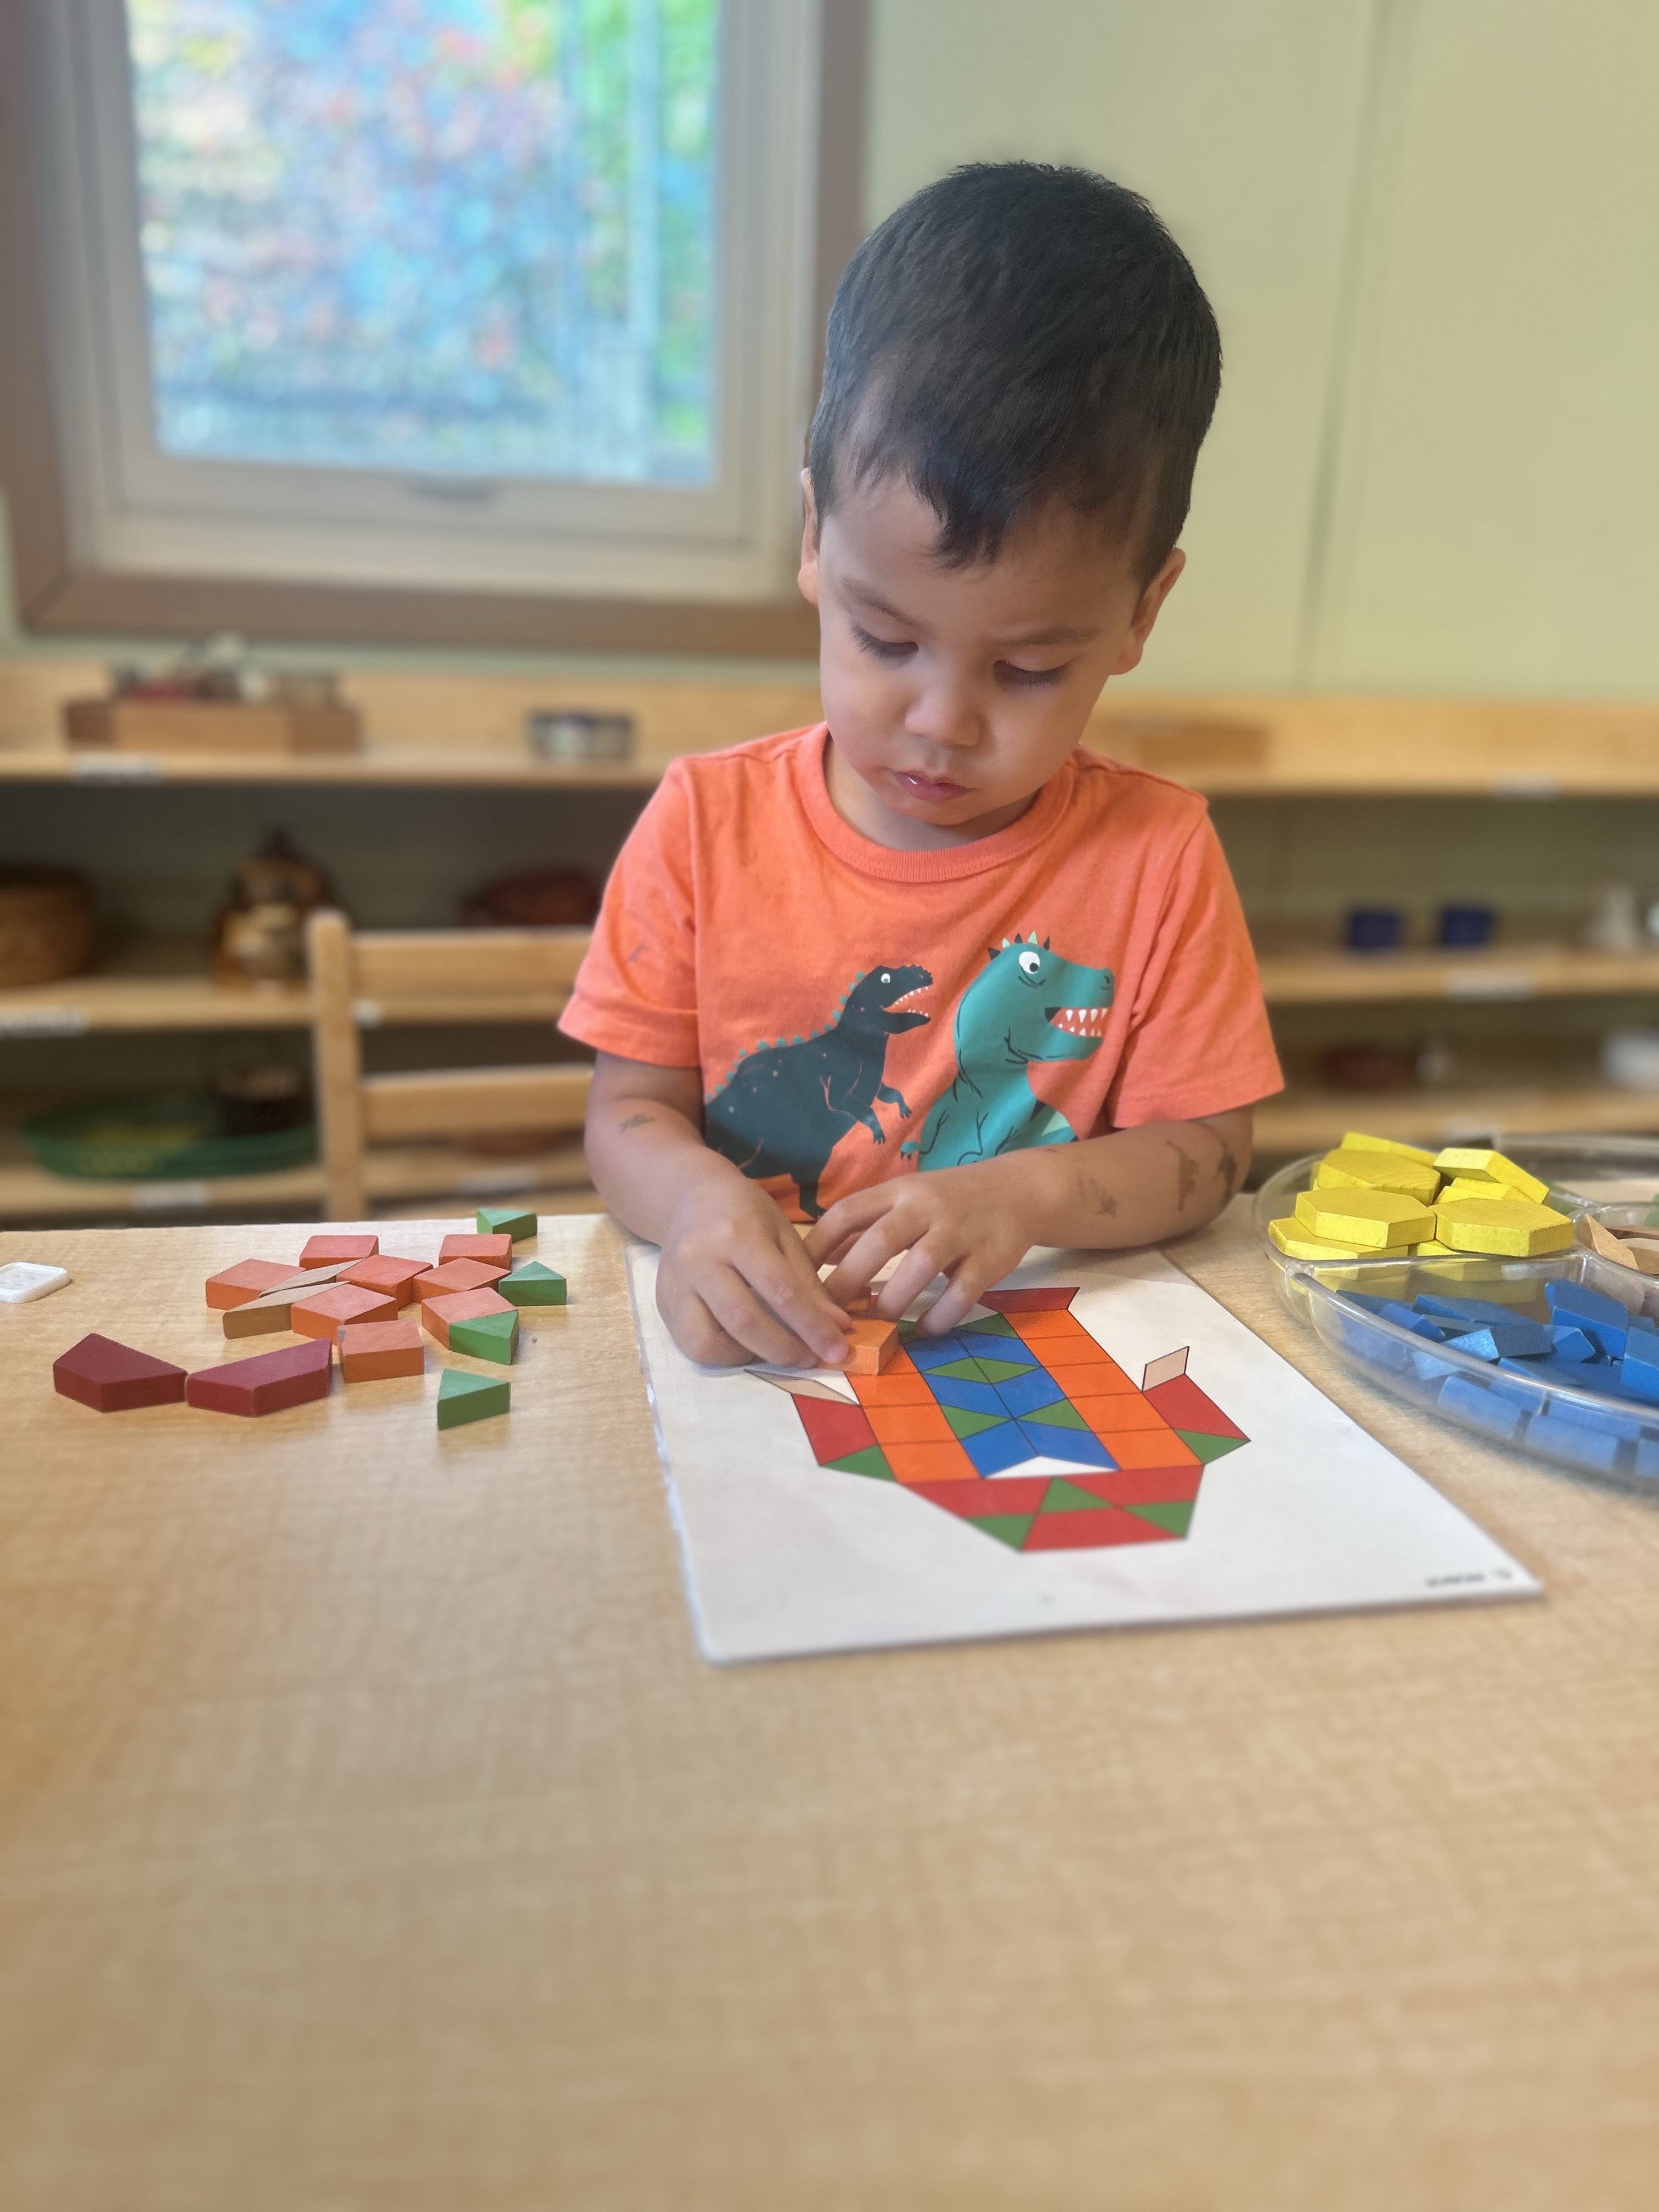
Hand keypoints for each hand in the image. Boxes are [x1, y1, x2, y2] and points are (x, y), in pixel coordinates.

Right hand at [658, 1167, 852, 1368]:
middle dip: (784, 1350)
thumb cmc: (743, 1212)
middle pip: (743, 1321)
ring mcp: (675, 1285)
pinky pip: (692, 1345)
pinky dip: (723, 1354)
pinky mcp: (662, 1304)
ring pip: (708, 1342)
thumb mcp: (783, 1233)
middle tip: (812, 1359)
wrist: (688, 1198)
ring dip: (749, 1358)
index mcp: (737, 1234)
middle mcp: (700, 1260)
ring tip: (775, 1351)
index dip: (813, 1327)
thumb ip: (808, 1281)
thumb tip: (838, 1327)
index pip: (780, 1291)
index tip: (838, 1350)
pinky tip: (745, 1344)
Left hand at [801, 1156, 1041, 1336]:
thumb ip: (863, 1226)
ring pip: (920, 1265)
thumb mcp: (904, 1199)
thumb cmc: (949, 1200)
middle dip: (849, 1279)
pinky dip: (940, 1317)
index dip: (816, 1246)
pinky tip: (925, 1330)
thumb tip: (813, 1261)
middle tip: (828, 1314)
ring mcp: (960, 1232)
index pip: (847, 1212)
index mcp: (898, 1191)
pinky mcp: (989, 1258)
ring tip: (879, 1321)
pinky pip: (961, 1293)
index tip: (795, 1279)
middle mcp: (926, 1207)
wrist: (1019, 1192)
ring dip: (894, 1300)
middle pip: (880, 1241)